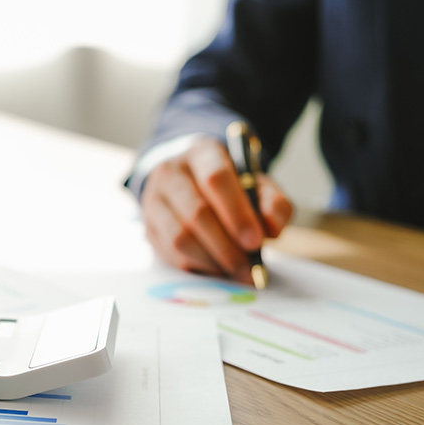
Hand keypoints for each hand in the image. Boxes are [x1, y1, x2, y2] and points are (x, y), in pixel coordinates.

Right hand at [140, 136, 292, 283]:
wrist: (190, 180)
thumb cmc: (229, 185)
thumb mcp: (258, 184)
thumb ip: (274, 204)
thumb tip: (270, 230)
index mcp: (202, 154)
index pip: (215, 179)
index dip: (237, 214)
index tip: (256, 242)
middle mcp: (171, 173)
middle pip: (196, 214)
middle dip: (227, 247)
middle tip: (249, 268)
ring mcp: (154, 200)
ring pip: (180, 238)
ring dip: (212, 261)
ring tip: (235, 270)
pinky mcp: (149, 226)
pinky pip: (170, 255)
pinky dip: (197, 268)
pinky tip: (216, 268)